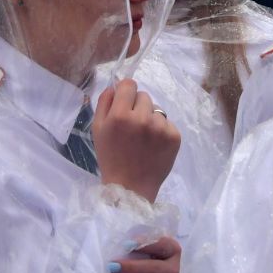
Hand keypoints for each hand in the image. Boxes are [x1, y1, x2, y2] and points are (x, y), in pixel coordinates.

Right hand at [93, 78, 178, 203]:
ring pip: (156, 110)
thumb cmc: (111, 158)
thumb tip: (116, 85)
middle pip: (144, 96)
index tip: (125, 104)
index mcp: (120, 115)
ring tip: (143, 139)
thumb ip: (104, 103)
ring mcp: (161, 127)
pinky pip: (167, 123)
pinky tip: (153, 145)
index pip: (129, 84)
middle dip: (137, 107)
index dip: (126, 93)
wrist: (131, 188)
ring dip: (150, 119)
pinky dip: (161, 131)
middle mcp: (142, 118)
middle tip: (132, 128)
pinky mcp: (174, 136)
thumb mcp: (97, 129)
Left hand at [111, 235, 180, 272]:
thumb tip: (126, 243)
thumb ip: (151, 247)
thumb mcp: (167, 253)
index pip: (161, 245)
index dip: (144, 244)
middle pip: (155, 269)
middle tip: (112, 267)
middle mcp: (178, 271)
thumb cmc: (173, 267)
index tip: (126, 245)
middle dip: (133, 268)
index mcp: (176, 253)